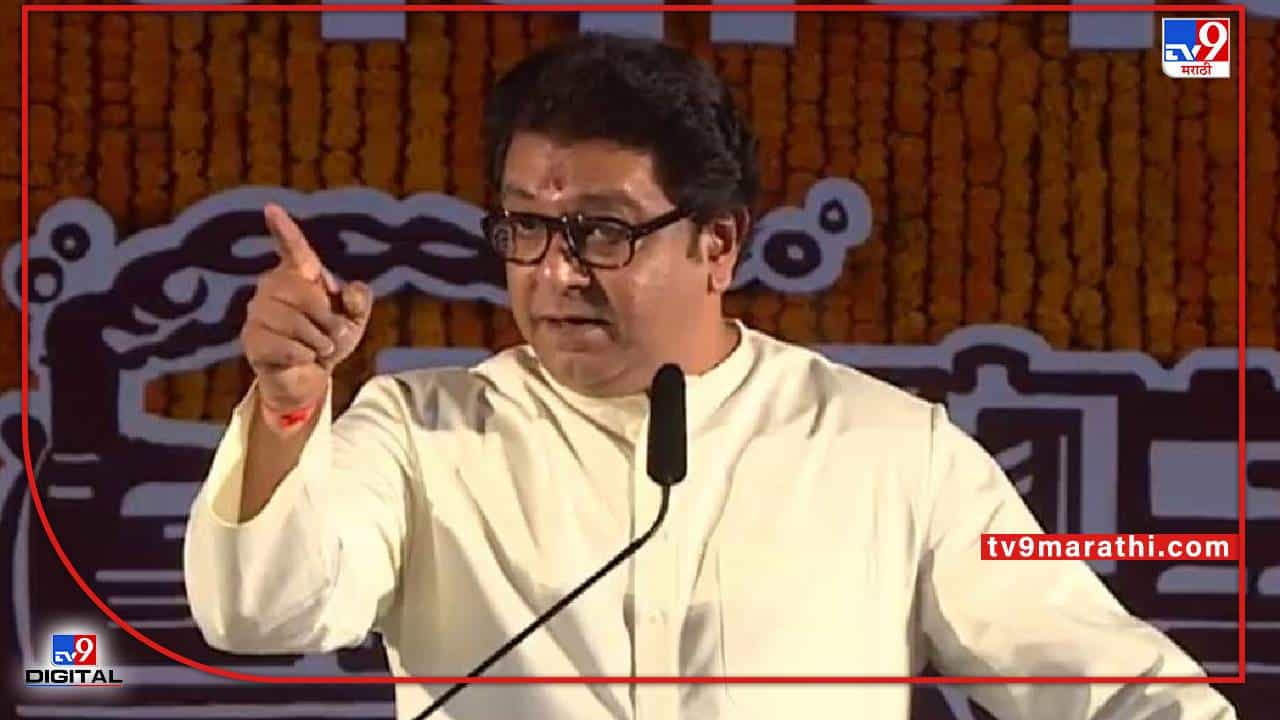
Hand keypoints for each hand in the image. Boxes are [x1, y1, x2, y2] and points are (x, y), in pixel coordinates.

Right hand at [241, 203, 371, 413]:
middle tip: (334, 336)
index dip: (283, 229)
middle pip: (305, 294)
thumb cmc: (329, 340)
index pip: (292, 248)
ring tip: (318, 348)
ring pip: (296, 324)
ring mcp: (257, 313)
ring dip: (319, 343)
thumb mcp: (354, 321)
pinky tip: (301, 359)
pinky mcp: (251, 340)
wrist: (308, 377)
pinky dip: (305, 357)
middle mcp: (271, 287)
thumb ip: (360, 301)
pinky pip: (288, 347)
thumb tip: (351, 290)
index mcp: (298, 275)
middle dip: (328, 320)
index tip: (271, 208)